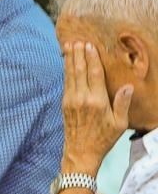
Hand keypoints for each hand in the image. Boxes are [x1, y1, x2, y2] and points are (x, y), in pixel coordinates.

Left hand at [62, 40, 131, 172]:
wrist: (81, 153)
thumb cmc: (104, 138)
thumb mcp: (119, 123)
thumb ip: (122, 103)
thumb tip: (128, 86)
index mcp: (97, 101)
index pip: (94, 74)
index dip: (91, 58)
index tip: (89, 45)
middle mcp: (82, 99)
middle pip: (79, 71)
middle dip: (78, 55)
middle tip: (77, 40)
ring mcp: (71, 102)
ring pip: (70, 76)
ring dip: (69, 60)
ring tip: (68, 46)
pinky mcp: (65, 105)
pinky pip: (66, 84)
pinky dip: (66, 72)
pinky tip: (67, 63)